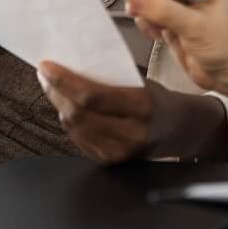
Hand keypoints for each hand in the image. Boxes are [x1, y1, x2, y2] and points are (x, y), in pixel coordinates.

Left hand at [36, 63, 166, 162]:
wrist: (182, 130)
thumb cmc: (159, 100)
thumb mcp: (142, 82)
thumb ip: (110, 79)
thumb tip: (70, 66)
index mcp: (142, 105)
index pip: (92, 96)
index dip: (63, 81)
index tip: (45, 66)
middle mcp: (131, 133)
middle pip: (78, 114)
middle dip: (55, 93)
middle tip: (46, 76)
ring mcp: (120, 152)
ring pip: (74, 129)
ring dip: (59, 106)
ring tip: (54, 89)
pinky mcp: (111, 162)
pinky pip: (79, 140)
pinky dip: (69, 122)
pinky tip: (68, 108)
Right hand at [123, 0, 227, 93]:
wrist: (225, 75)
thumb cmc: (224, 47)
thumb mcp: (196, 28)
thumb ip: (165, 11)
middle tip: (142, 8)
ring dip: (140, 5)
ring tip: (155, 26)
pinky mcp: (161, 14)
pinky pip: (140, 6)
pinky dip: (142, 19)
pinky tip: (157, 34)